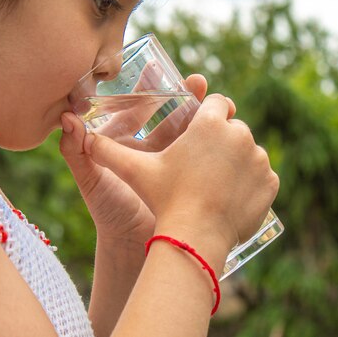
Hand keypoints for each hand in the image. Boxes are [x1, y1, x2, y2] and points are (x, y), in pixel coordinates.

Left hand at [60, 74, 208, 242]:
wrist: (133, 245)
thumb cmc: (108, 210)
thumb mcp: (90, 179)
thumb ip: (75, 150)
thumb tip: (66, 117)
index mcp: (126, 141)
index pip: (137, 107)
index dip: (147, 87)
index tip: (157, 67)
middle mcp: (151, 146)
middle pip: (170, 113)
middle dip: (186, 95)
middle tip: (199, 81)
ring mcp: (173, 160)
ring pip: (191, 131)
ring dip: (206, 116)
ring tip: (222, 103)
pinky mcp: (190, 175)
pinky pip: (204, 155)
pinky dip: (215, 143)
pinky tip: (229, 132)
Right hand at [83, 93, 279, 250]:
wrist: (195, 237)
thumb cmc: (164, 197)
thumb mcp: (135, 171)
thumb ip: (101, 148)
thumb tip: (66, 124)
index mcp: (209, 122)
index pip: (214, 100)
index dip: (205, 112)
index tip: (198, 128)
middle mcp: (240, 133)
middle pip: (232, 126)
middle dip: (219, 139)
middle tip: (201, 162)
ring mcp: (259, 158)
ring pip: (248, 150)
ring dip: (235, 159)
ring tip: (214, 181)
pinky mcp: (270, 181)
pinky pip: (263, 174)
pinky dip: (250, 181)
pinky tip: (230, 195)